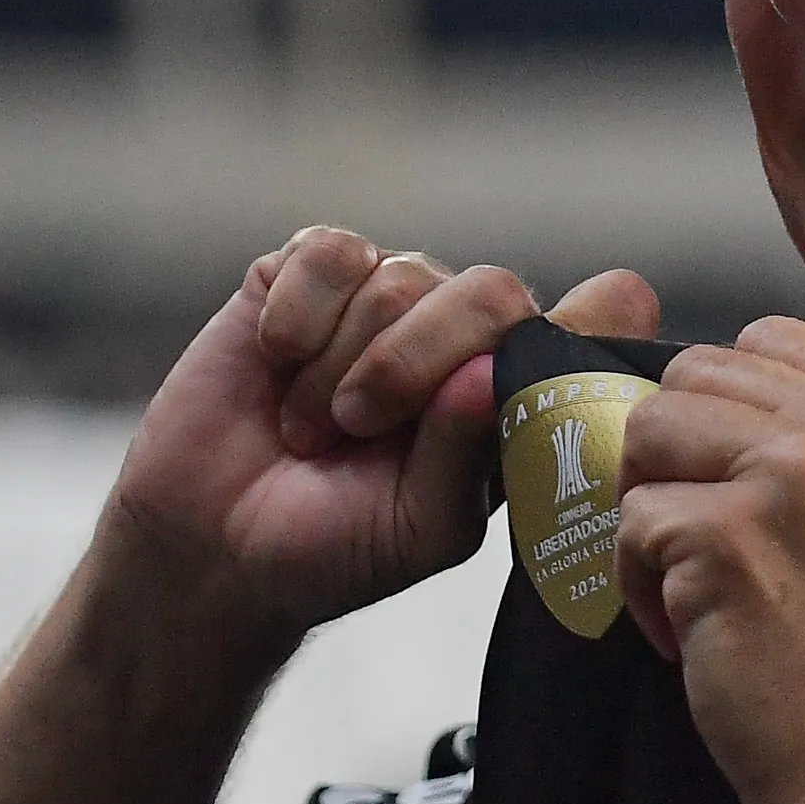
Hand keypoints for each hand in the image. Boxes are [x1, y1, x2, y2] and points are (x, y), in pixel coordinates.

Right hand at [104, 227, 659, 652]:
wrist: (209, 544)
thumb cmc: (330, 549)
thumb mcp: (416, 534)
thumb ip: (465, 464)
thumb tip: (486, 375)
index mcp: (511, 396)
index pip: (595, 322)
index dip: (595, 320)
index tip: (561, 350)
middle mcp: (460, 335)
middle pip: (489, 291)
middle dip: (417, 361)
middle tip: (358, 426)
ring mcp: (384, 297)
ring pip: (400, 276)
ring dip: (340, 362)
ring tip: (309, 425)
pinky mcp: (307, 273)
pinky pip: (326, 255)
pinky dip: (296, 317)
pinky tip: (275, 361)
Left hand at [615, 317, 804, 803]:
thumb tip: (688, 396)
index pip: (761, 340)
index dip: (724, 415)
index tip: (736, 485)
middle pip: (692, 377)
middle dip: (677, 460)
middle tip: (708, 544)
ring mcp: (792, 476)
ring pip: (646, 433)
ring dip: (651, 514)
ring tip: (698, 585)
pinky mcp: (727, 536)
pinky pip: (628, 520)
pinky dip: (638, 584)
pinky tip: (696, 630)